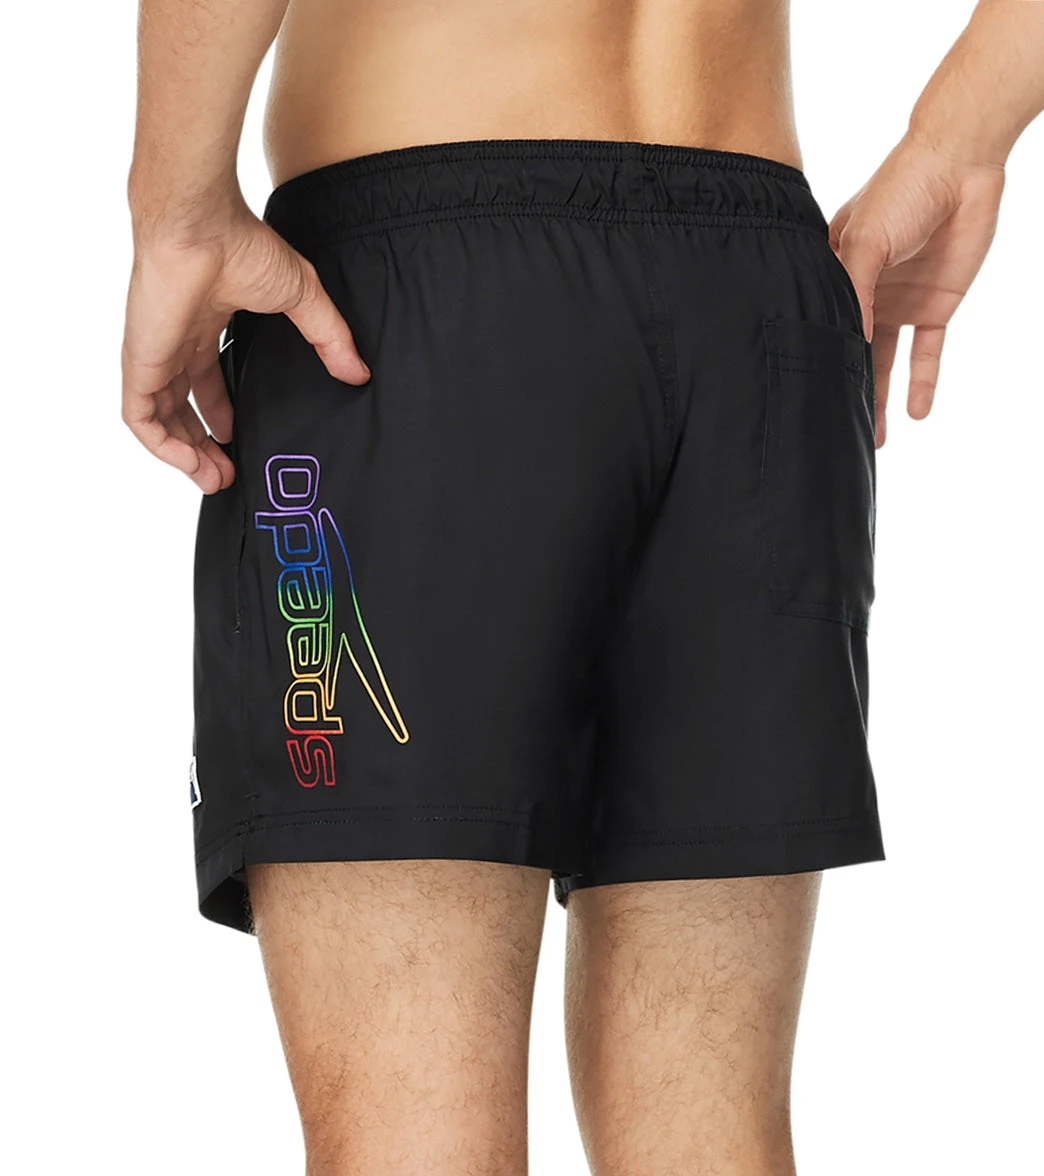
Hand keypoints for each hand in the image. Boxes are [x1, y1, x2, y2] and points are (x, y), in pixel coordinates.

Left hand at [121, 194, 370, 492]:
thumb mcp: (301, 297)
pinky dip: (162, 446)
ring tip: (215, 480)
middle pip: (183, 407)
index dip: (221, 415)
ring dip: (186, 455)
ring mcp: (156, 353)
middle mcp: (178, 341)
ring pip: (161, 419)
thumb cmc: (241, 245)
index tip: (241, 441)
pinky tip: (190, 464)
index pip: (206, 379)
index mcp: (205, 323)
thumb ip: (329, 337)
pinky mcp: (141, 362)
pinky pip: (141, 417)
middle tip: (228, 475)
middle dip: (203, 445)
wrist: (199, 225)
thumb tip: (359, 371)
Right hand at [828, 130, 1005, 446]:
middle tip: (836, 431)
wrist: (963, 162)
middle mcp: (863, 293)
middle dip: (846, 390)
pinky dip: (924, 382)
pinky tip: (918, 413)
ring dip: (881, 398)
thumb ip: (853, 292)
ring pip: (886, 362)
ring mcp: (898, 301)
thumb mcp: (864, 239)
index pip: (820, 325)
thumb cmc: (901, 189)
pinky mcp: (935, 306)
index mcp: (834, 273)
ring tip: (874, 438)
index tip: (806, 397)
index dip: (815, 359)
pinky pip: (928, 352)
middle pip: (852, 352)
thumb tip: (848, 344)